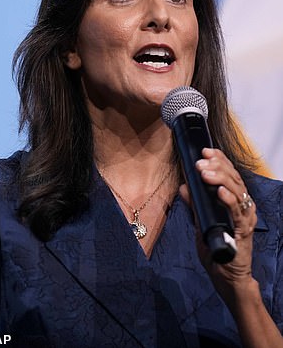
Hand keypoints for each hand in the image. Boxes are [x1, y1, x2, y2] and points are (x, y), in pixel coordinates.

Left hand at [179, 147, 256, 298]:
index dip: (218, 160)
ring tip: (204, 171)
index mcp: (234, 201)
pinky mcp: (244, 230)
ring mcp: (245, 217)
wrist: (227, 277)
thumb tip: (184, 187)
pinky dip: (229, 199)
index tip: (205, 151)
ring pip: (236, 190)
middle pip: (233, 178)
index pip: (228, 174)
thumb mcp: (201, 223)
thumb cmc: (217, 251)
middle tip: (201, 160)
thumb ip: (195, 205)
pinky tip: (219, 190)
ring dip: (219, 178)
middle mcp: (243, 206)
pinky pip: (238, 212)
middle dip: (216, 166)